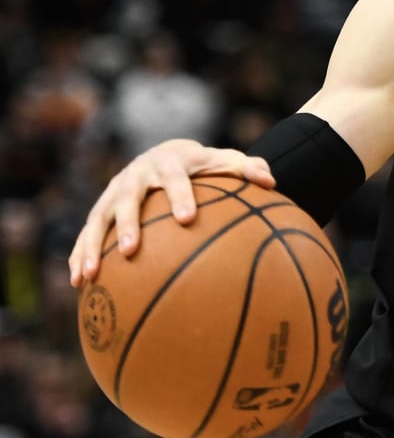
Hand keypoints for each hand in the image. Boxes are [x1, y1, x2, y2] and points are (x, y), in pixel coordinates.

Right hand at [67, 139, 274, 284]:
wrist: (168, 155)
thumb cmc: (204, 166)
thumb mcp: (225, 162)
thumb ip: (248, 170)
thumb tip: (271, 181)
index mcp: (168, 163)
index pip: (175, 178)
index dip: (180, 195)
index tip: (188, 218)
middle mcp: (136, 175)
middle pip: (128, 198)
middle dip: (129, 223)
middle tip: (132, 249)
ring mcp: (114, 192)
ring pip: (99, 218)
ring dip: (92, 246)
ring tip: (90, 274)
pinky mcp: (102, 209)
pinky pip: (88, 233)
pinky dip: (80, 254)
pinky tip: (78, 282)